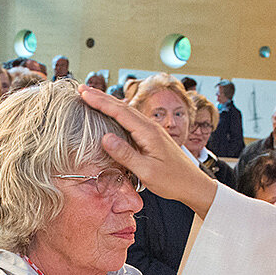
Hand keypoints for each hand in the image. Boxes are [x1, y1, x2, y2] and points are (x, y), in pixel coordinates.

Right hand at [78, 85, 218, 216]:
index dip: (100, 102)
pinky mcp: (153, 137)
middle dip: (101, 97)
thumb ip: (126, 154)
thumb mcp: (146, 171)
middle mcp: (151, 127)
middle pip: (122, 107)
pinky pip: (132, 119)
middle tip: (82, 89)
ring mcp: (153, 131)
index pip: (120, 112)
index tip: (83, 93)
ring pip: (127, 111)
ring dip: (109, 103)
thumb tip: (105, 138)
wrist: (193, 185)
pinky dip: (118, 113)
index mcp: (148, 132)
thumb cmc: (172, 181)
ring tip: (92, 97)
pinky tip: (113, 113)